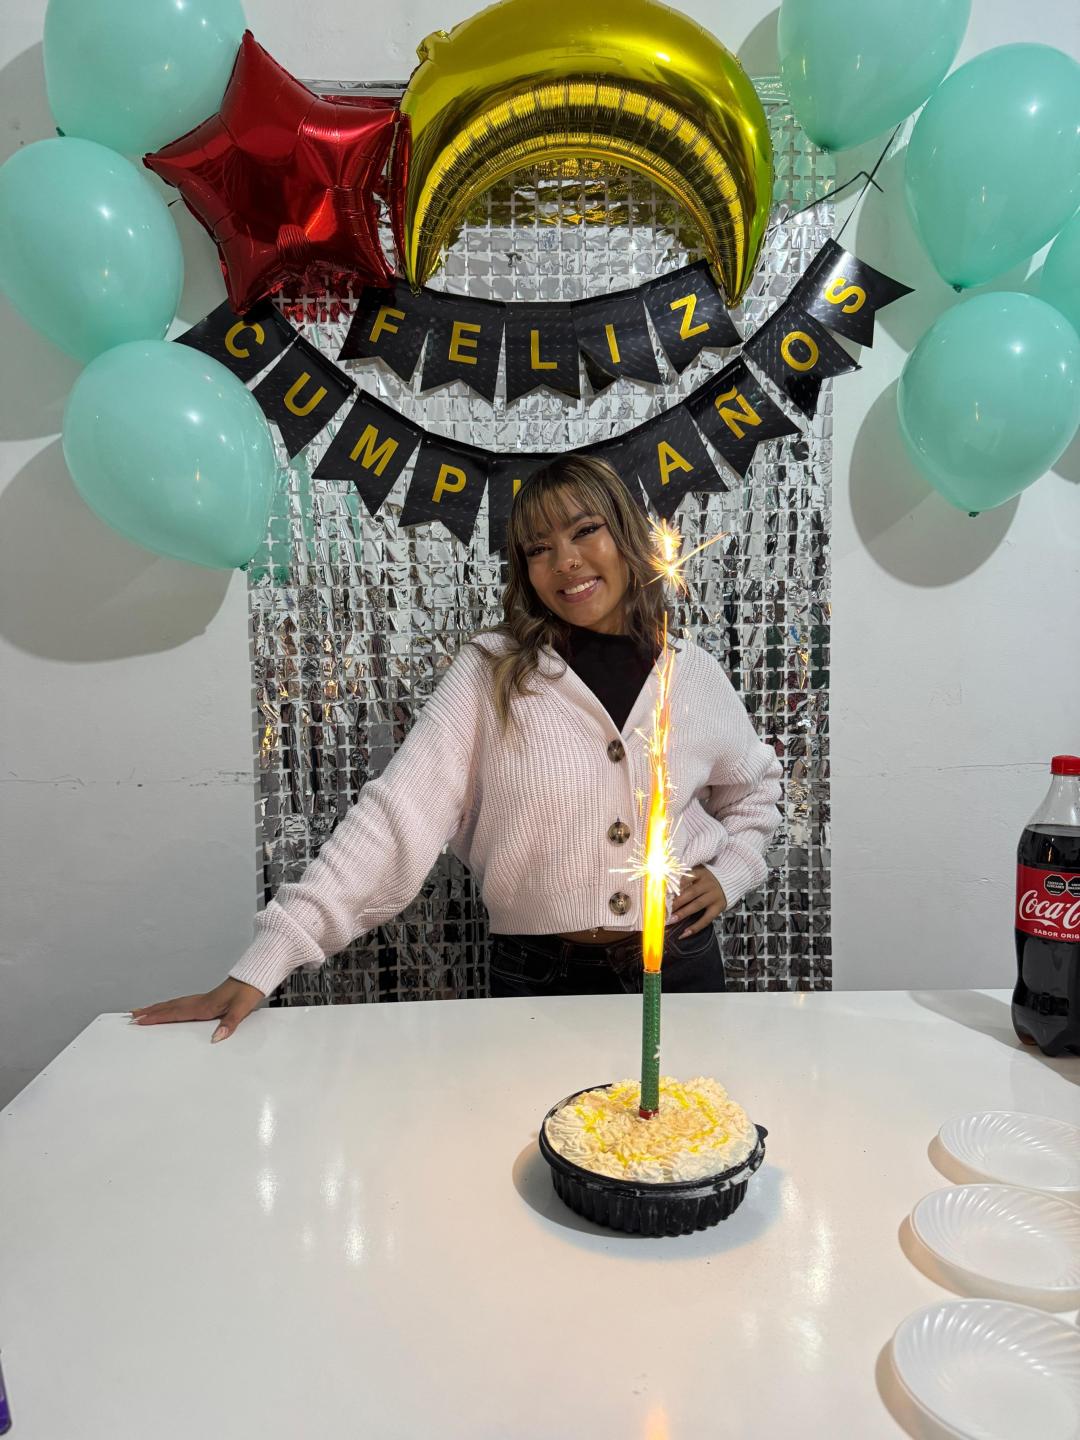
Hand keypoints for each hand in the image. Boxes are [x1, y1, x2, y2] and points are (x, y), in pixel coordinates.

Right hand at [130, 978, 264, 1042]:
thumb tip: (216, 1038)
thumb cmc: (248, 992)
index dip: (157, 1017)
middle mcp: (200, 1002)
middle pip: (169, 1007)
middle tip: (132, 1016)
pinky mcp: (206, 1001)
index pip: (175, 1013)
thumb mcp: (242, 1008)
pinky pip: (182, 1004)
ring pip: (174, 1005)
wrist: (256, 978)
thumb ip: (229, 1023)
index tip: (140, 1020)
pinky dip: (170, 1007)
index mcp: (204, 1006)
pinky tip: (168, 1010)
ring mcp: (202, 1000)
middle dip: (150, 1012)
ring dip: (157, 1008)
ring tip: (142, 1012)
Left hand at [670, 865, 726, 936]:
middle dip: (676, 902)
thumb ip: (684, 879)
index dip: (675, 886)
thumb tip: (665, 888)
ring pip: (697, 905)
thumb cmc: (706, 879)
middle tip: (664, 909)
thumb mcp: (698, 873)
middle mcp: (708, 884)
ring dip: (683, 913)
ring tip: (672, 920)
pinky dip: (696, 927)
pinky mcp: (718, 908)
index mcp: (700, 874)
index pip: (686, 878)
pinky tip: (685, 933)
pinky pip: (706, 919)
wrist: (730, 882)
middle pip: (690, 893)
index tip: (663, 893)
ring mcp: (714, 896)